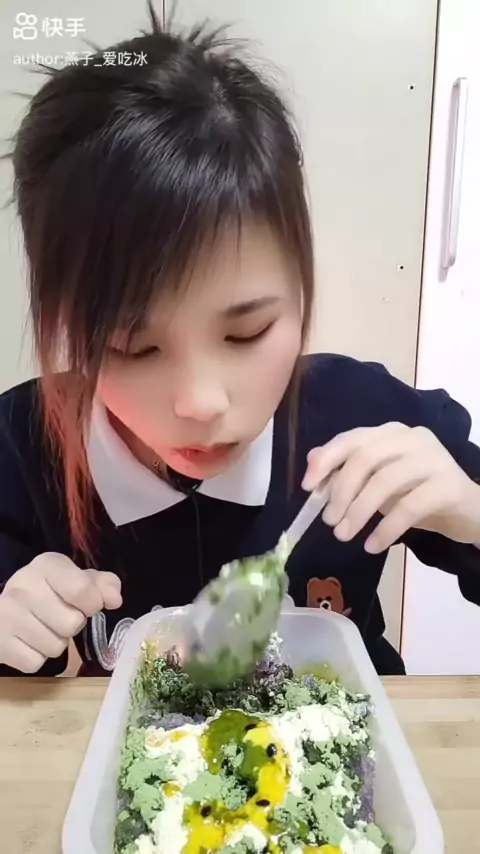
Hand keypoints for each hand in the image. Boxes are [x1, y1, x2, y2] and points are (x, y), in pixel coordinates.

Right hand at [0, 553, 121, 672]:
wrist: (5, 607)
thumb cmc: (49, 590)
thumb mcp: (77, 579)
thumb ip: (103, 585)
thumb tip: (115, 600)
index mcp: (47, 565)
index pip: (82, 591)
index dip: (93, 604)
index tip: (87, 605)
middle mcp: (23, 585)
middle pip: (72, 624)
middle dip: (73, 624)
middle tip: (60, 616)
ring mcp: (7, 614)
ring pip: (55, 647)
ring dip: (56, 642)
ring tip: (44, 627)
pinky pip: (35, 663)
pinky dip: (37, 657)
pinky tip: (29, 641)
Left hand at [302, 423, 479, 553]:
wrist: (470, 512)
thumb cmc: (418, 495)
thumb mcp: (379, 483)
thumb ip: (349, 472)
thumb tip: (311, 467)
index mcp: (392, 433)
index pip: (352, 438)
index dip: (326, 460)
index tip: (308, 488)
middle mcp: (412, 438)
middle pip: (365, 458)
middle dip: (341, 491)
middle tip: (330, 521)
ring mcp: (433, 459)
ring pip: (384, 482)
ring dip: (358, 511)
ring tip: (344, 535)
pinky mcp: (447, 486)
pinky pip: (408, 508)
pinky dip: (385, 529)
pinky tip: (372, 545)